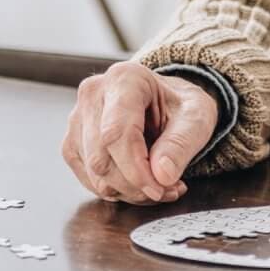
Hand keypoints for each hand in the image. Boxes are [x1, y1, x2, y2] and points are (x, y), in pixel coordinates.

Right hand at [60, 61, 218, 204]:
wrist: (165, 101)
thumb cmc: (178, 105)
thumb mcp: (196, 116)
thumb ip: (181, 143)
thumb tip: (162, 175)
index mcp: (124, 79)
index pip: (117, 133)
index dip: (136, 169)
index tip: (159, 188)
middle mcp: (93, 95)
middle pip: (101, 158)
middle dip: (135, 185)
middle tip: (168, 189)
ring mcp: (78, 120)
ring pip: (94, 174)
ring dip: (129, 191)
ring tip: (160, 184)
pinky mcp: (73, 143)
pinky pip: (89, 180)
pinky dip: (117, 190)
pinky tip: (140, 182)